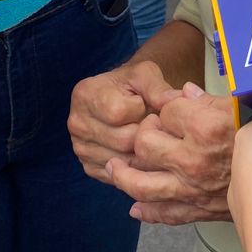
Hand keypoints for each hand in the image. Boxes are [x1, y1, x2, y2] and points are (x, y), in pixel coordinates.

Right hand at [68, 60, 180, 182]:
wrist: (121, 97)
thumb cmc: (134, 84)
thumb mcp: (146, 75)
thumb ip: (158, 87)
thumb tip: (175, 100)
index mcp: (85, 94)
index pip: (118, 111)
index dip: (141, 108)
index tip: (145, 103)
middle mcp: (76, 123)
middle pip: (123, 140)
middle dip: (147, 133)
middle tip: (154, 123)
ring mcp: (81, 148)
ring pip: (124, 161)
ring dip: (145, 152)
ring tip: (150, 136)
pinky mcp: (89, 167)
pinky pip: (119, 176)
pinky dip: (137, 167)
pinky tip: (142, 151)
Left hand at [108, 83, 236, 223]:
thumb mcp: (251, 111)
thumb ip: (213, 101)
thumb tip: (186, 92)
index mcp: (206, 127)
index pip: (168, 110)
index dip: (168, 105)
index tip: (174, 105)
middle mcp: (192, 158)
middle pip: (145, 143)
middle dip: (144, 133)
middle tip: (152, 129)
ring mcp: (191, 188)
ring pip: (141, 182)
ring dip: (123, 175)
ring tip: (113, 167)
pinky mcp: (196, 210)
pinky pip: (163, 213)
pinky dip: (147, 211)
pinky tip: (136, 207)